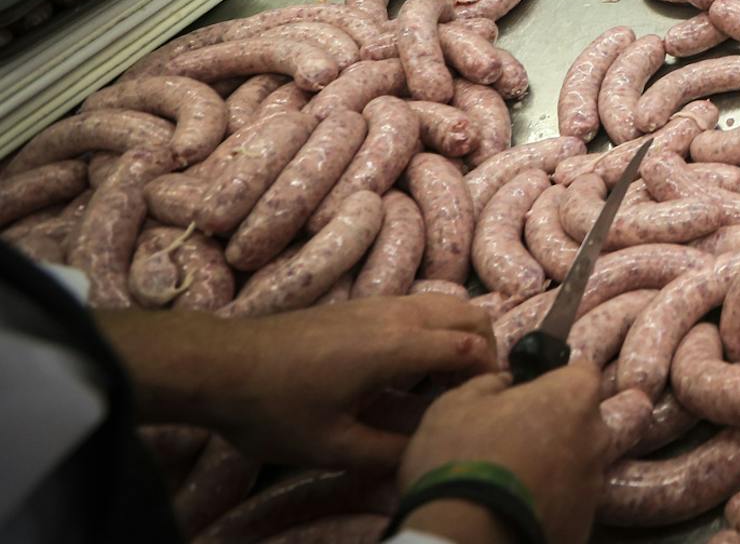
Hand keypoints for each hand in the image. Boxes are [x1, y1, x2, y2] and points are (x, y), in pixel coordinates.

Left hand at [100, 294, 494, 471]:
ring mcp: (380, 305)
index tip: (485, 405)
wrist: (221, 364)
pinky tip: (410, 369)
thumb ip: (387, 455)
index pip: (471, 347)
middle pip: (470, 315)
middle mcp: (398, 315)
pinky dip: (438, 330)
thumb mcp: (331, 446)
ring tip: (443, 382)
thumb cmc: (275, 407)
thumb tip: (425, 463)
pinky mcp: (363, 306)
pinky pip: (422, 307)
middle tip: (469, 393)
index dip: (489, 374)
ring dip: (461, 337)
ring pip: (447, 305)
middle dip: (485, 351)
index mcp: (397, 346)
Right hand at [400, 362, 607, 543]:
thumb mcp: (455, 404)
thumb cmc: (461, 456)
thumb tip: (505, 381)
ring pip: (577, 461)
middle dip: (556, 423)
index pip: (582, 372)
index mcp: (572, 397)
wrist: (465, 536)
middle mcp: (595, 436)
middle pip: (582, 420)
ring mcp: (594, 482)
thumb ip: (488, 384)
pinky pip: (569, 499)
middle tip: (515, 438)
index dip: (556, 379)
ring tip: (514, 478)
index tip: (532, 391)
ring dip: (554, 464)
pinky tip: (520, 505)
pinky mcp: (585, 522)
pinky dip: (551, 499)